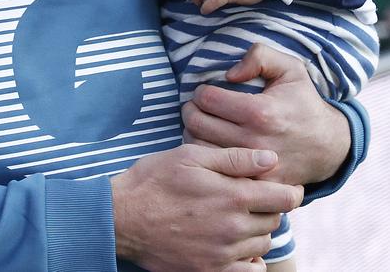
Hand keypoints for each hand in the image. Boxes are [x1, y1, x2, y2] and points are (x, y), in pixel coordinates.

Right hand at [111, 143, 302, 271]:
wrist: (123, 217)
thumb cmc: (155, 179)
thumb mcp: (191, 155)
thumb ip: (234, 158)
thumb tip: (271, 159)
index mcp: (232, 195)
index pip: (283, 197)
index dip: (290, 189)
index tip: (286, 184)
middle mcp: (233, 228)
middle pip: (275, 219)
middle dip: (270, 206)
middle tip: (253, 195)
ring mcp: (223, 254)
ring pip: (263, 243)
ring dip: (259, 229)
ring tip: (238, 215)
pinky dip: (250, 259)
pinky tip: (237, 244)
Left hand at [182, 43, 350, 185]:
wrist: (328, 145)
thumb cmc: (303, 101)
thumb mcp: (290, 67)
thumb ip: (260, 56)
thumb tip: (230, 74)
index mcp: (260, 111)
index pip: (207, 99)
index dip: (200, 91)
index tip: (205, 92)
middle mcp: (254, 141)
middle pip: (198, 123)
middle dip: (191, 110)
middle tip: (196, 107)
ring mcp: (253, 166)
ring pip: (200, 149)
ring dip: (193, 133)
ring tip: (201, 124)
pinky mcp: (254, 184)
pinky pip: (215, 171)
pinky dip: (206, 158)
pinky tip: (211, 146)